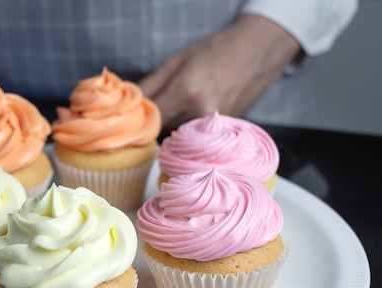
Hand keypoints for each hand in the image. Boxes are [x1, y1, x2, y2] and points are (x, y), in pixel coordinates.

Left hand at [139, 14, 301, 130]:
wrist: (258, 52)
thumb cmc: (216, 51)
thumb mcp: (176, 62)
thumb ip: (149, 86)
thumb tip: (129, 105)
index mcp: (187, 93)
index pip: (151, 122)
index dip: (141, 121)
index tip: (136, 118)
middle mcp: (202, 115)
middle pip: (165, 131)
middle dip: (158, 122)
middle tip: (161, 106)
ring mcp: (216, 127)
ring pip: (181, 136)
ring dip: (175, 125)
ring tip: (185, 104)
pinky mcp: (224, 133)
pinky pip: (197, 137)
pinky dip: (191, 128)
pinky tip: (199, 109)